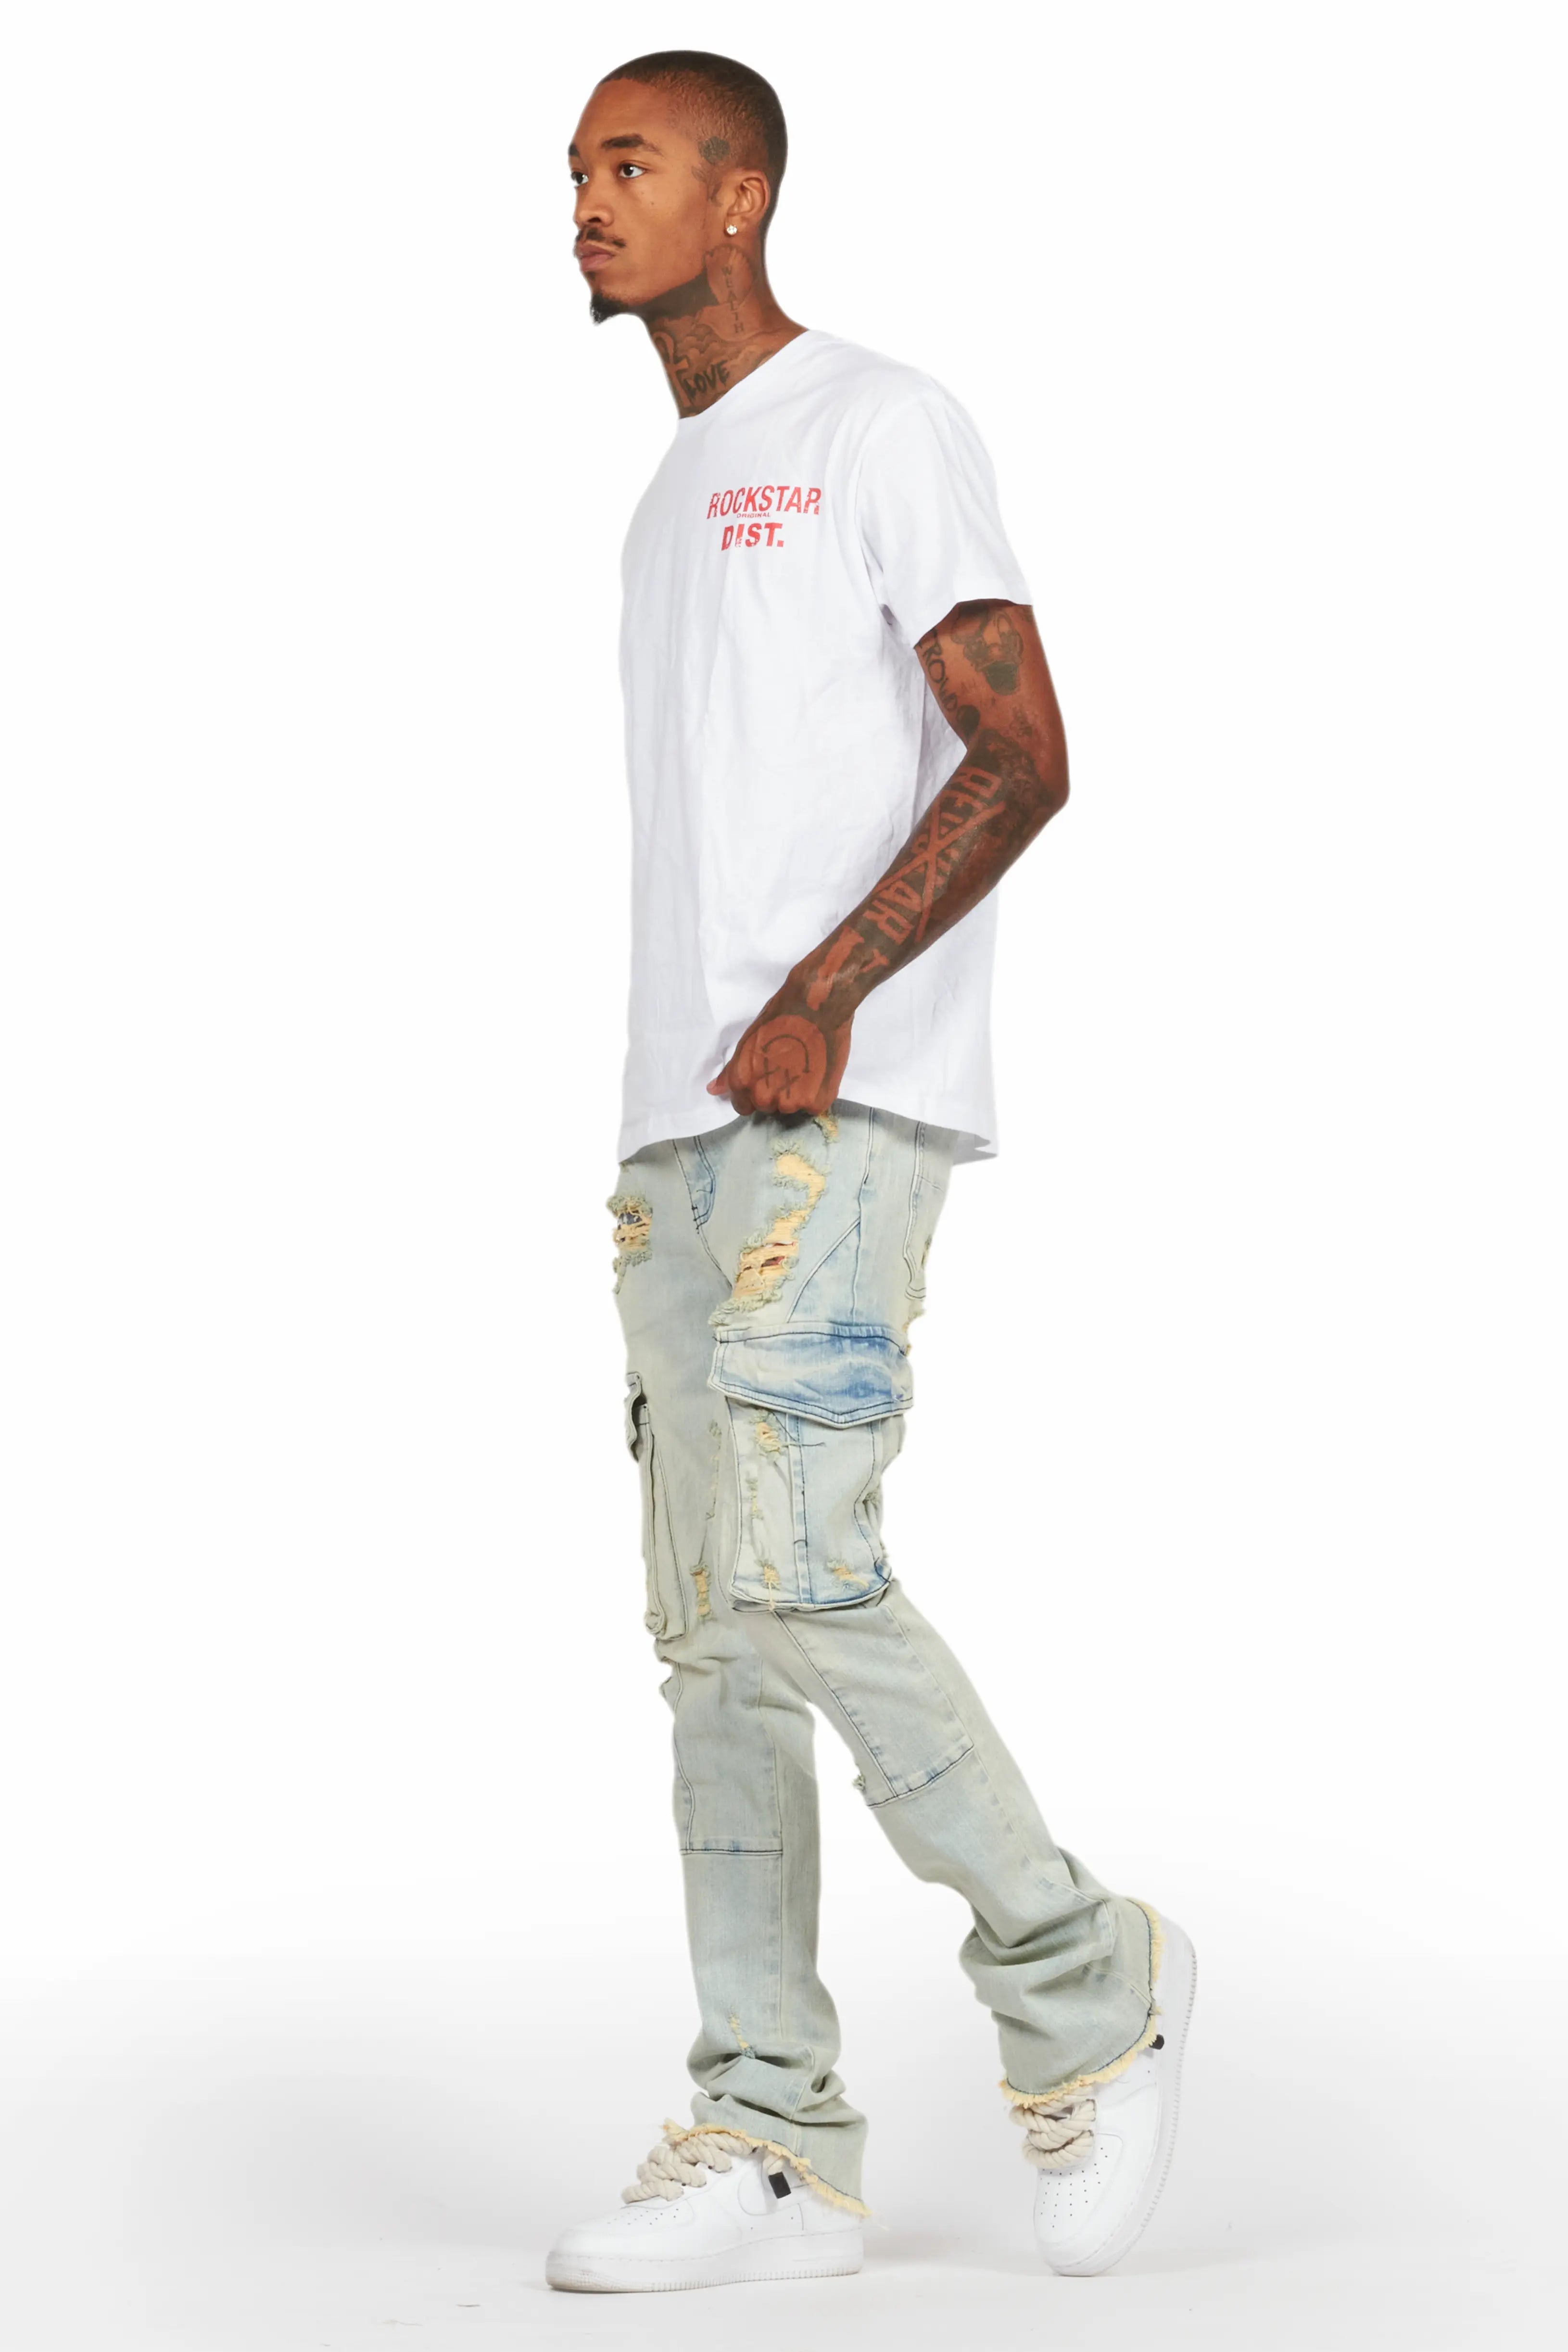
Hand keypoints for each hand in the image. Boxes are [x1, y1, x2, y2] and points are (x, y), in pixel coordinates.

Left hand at [708, 984, 853, 1116]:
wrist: (817, 1006)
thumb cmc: (781, 1017)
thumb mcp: (748, 1041)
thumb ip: (732, 1071)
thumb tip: (713, 1090)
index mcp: (742, 1080)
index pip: (743, 1106)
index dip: (754, 1093)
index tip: (767, 1079)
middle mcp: (764, 1096)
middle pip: (767, 1107)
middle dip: (776, 1093)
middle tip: (789, 1068)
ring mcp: (791, 1101)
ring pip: (791, 1108)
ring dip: (797, 1095)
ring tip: (805, 1069)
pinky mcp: (816, 1101)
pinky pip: (812, 1107)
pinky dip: (817, 1095)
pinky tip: (819, 1072)